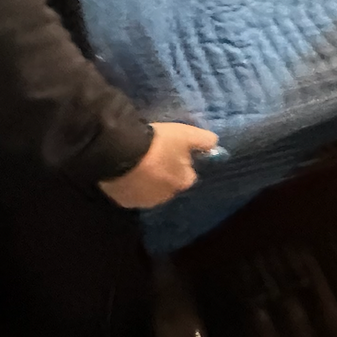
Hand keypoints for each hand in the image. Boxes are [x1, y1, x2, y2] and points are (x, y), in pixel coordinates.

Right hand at [99, 122, 217, 208]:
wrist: (121, 153)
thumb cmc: (158, 144)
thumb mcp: (186, 135)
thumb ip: (204, 140)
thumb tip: (215, 144)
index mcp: (184, 182)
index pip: (188, 174)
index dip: (181, 162)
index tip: (171, 151)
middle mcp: (166, 197)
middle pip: (168, 184)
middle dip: (163, 173)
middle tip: (152, 155)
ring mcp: (144, 202)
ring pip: (149, 190)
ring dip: (146, 180)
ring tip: (136, 162)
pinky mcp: (124, 202)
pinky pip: (130, 193)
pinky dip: (129, 184)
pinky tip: (123, 171)